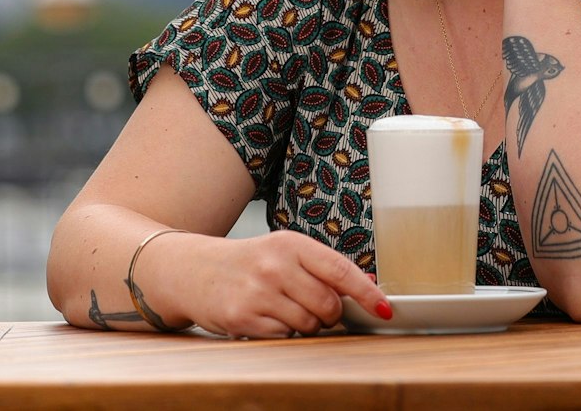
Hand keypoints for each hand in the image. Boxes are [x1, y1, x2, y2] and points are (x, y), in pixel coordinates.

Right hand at [156, 230, 392, 338]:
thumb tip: (367, 289)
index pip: (340, 270)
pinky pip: (284, 337)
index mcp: (291, 244)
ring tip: (285, 310)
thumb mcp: (284, 252)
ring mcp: (257, 293)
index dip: (367, 293)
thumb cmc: (250, 263)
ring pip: (308, 325)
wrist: (195, 271)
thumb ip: (322, 268)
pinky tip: (267, 318)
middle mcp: (274, 266)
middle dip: (330, 314)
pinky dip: (283, 334)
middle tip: (317, 309)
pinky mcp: (242, 318)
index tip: (385, 309)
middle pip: (328, 305)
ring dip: (306, 326)